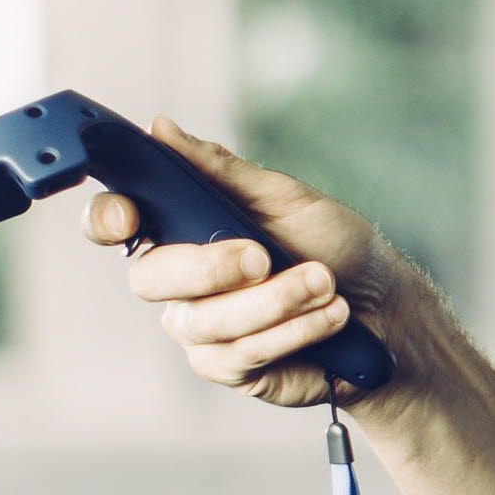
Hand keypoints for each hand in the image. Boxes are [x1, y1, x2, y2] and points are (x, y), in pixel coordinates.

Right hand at [83, 116, 419, 407]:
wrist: (385, 309)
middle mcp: (179, 280)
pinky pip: (238, 353)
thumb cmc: (334, 246)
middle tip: (264, 256)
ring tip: (325, 284)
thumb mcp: (286, 198)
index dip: (109, 218)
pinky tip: (329, 317)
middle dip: (210, 268)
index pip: (116, 222)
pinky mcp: (228, 366)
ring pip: (202, 321)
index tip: (131, 217)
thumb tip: (162, 128)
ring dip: (273, 300)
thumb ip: (221, 170)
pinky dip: (292, 330)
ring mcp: (198, 327)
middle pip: (150, 278)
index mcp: (182, 227)